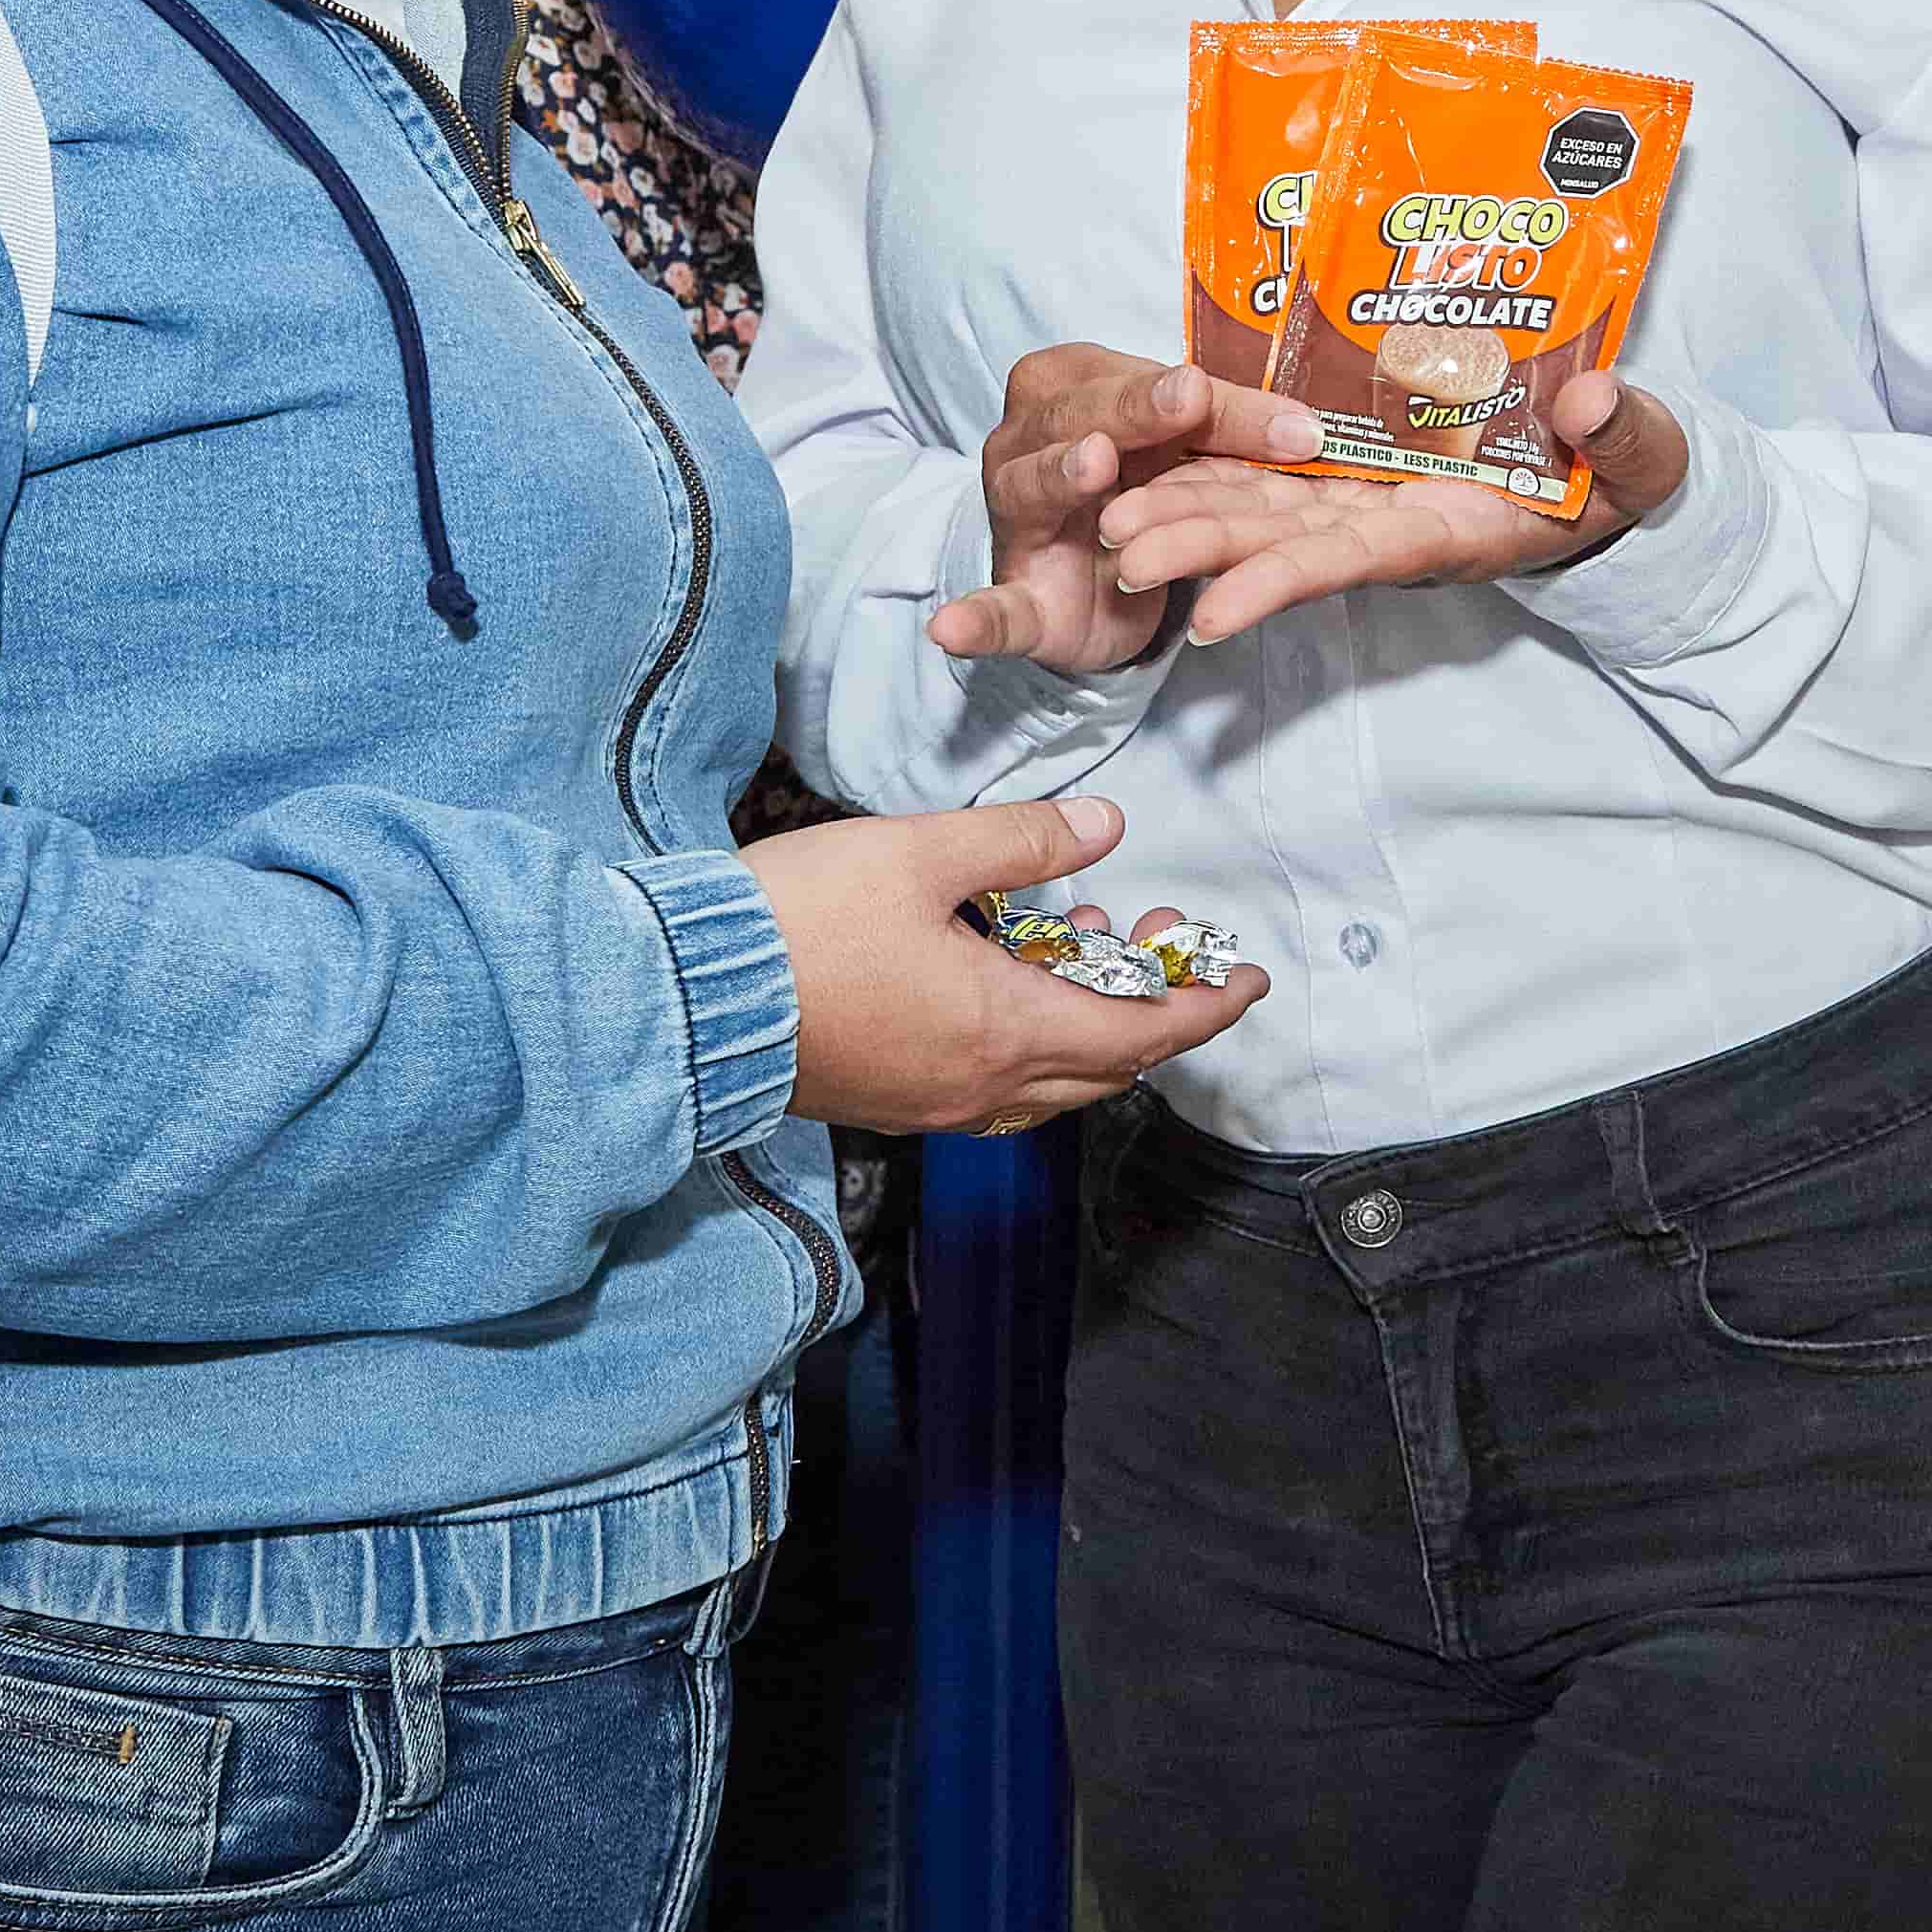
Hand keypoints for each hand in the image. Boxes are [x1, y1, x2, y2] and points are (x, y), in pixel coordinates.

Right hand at [747, 797, 1264, 1133]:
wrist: (680, 997)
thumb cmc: (797, 922)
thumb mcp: (921, 853)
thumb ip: (1024, 840)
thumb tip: (1106, 828)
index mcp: (1003, 1031)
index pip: (1143, 1033)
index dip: (1206, 1004)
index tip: (1251, 981)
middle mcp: (977, 1087)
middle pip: (1104, 1068)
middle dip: (1152, 1011)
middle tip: (1166, 948)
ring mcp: (929, 1104)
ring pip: (1046, 1081)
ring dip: (1084, 1024)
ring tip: (1080, 940)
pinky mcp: (887, 1100)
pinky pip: (990, 1085)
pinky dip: (1026, 1038)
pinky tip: (1001, 977)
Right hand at [929, 348, 1317, 678]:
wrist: (1097, 584)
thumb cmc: (1144, 489)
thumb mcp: (1189, 452)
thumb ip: (1233, 432)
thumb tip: (1313, 429)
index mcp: (1074, 386)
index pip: (1140, 375)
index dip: (1214, 397)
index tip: (1286, 419)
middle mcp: (1029, 437)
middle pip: (1083, 413)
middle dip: (1139, 408)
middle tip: (1189, 397)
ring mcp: (1013, 515)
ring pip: (1030, 486)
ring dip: (1058, 474)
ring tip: (1092, 465)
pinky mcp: (1015, 595)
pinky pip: (990, 607)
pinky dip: (973, 620)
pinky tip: (952, 629)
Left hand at [1086, 372, 1690, 642]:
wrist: (1608, 473)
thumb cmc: (1625, 471)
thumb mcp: (1645, 457)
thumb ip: (1625, 435)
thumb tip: (1593, 400)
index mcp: (1455, 532)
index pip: (1357, 561)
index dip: (1285, 584)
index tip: (1214, 612)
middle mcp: (1393, 527)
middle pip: (1284, 544)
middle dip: (1204, 549)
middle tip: (1121, 554)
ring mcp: (1366, 502)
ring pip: (1262, 513)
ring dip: (1186, 520)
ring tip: (1108, 528)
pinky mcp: (1349, 470)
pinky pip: (1269, 477)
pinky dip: (1209, 478)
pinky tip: (1143, 477)